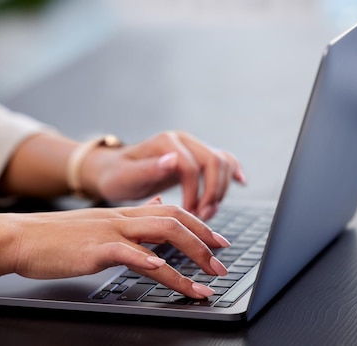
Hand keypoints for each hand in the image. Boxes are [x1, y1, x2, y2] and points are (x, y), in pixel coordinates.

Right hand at [9, 197, 230, 298]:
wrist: (21, 236)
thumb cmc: (57, 236)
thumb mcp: (98, 222)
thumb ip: (129, 218)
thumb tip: (156, 207)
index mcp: (123, 214)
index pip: (171, 211)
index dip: (199, 225)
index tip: (218, 242)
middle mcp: (121, 219)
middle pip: (174, 221)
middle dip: (204, 242)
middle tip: (222, 263)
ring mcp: (109, 233)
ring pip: (160, 237)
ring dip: (189, 259)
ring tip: (205, 281)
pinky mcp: (94, 250)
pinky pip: (127, 252)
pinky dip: (149, 261)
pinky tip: (162, 271)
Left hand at [82, 131, 245, 219]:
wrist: (115, 170)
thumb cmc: (117, 176)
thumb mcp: (126, 177)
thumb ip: (148, 169)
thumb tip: (173, 160)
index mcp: (164, 142)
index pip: (191, 166)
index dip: (194, 193)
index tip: (188, 214)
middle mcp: (181, 140)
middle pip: (213, 161)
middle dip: (212, 193)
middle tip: (203, 217)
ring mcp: (191, 146)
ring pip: (221, 162)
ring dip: (220, 190)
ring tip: (207, 213)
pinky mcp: (197, 156)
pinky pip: (223, 159)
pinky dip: (233, 171)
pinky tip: (240, 183)